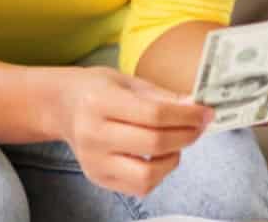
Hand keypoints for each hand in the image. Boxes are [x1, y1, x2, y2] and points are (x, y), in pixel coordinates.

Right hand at [52, 67, 213, 197]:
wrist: (63, 108)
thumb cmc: (97, 90)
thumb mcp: (127, 81)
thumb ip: (161, 96)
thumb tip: (194, 107)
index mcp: (99, 102)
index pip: (154, 114)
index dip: (186, 116)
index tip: (205, 112)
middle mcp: (92, 134)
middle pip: (154, 144)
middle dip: (186, 135)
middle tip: (199, 126)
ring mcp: (94, 161)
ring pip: (148, 174)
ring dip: (173, 158)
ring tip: (177, 142)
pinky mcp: (98, 178)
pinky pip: (139, 186)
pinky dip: (158, 173)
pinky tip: (159, 156)